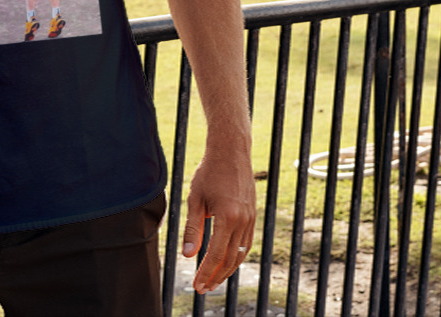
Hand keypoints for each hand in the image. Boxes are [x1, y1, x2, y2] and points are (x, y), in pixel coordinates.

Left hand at [182, 147, 256, 293]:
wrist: (231, 151)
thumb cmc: (210, 171)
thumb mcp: (196, 198)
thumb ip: (193, 228)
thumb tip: (188, 255)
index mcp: (227, 217)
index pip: (216, 254)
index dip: (206, 272)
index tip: (197, 285)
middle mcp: (243, 220)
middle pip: (230, 259)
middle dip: (216, 276)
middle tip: (203, 288)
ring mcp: (250, 218)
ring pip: (241, 253)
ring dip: (227, 269)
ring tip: (214, 279)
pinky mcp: (253, 215)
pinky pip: (246, 242)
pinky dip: (236, 255)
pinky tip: (226, 260)